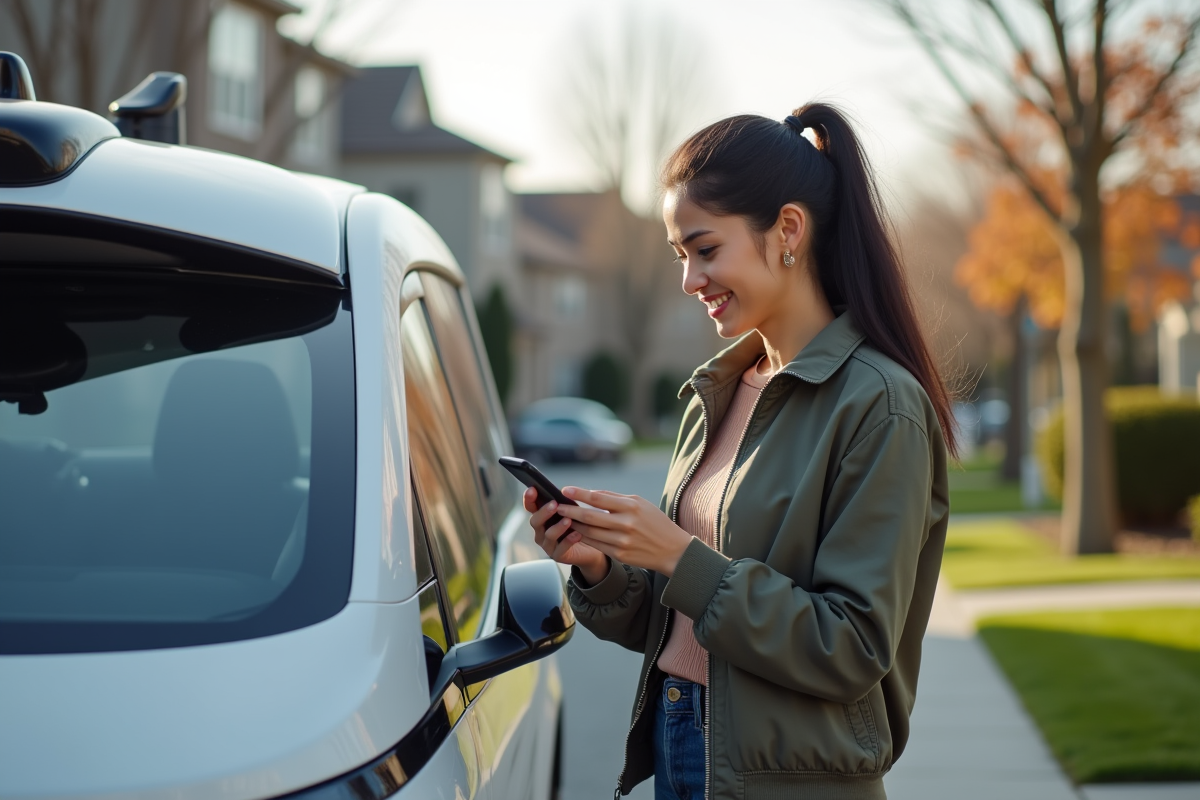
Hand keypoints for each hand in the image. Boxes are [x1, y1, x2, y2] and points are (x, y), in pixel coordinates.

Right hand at [523, 487, 608, 584]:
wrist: (592, 548)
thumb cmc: (580, 526)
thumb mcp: (573, 511)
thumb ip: (565, 503)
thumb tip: (566, 491)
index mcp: (542, 518)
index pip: (531, 507)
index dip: (529, 499)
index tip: (532, 489)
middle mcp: (541, 532)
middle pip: (535, 521)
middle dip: (544, 512)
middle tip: (554, 504)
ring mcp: (548, 545)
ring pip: (548, 535)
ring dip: (558, 527)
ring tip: (568, 520)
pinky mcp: (558, 555)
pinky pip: (561, 548)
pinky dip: (569, 540)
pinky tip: (577, 534)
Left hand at [554, 487, 694, 576]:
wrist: (673, 550)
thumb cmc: (655, 522)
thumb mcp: (640, 504)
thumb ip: (616, 499)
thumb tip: (592, 494)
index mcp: (631, 507)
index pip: (598, 498)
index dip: (579, 493)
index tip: (565, 490)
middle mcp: (625, 523)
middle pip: (589, 516)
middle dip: (570, 511)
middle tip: (556, 506)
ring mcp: (621, 540)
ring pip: (589, 532)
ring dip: (573, 525)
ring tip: (562, 519)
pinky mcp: (619, 554)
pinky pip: (595, 544)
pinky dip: (583, 537)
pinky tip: (574, 532)